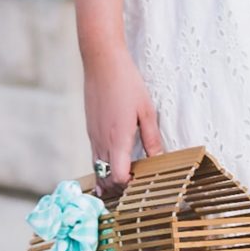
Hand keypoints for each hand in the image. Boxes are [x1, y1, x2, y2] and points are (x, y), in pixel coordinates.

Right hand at [83, 42, 164, 200]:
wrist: (102, 63)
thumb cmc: (126, 84)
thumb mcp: (146, 111)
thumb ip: (152, 139)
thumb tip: (159, 159)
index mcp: (117, 140)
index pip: (117, 177)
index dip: (129, 185)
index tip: (141, 182)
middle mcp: (101, 142)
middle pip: (105, 179)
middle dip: (118, 187)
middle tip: (135, 184)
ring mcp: (93, 136)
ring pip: (97, 168)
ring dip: (109, 176)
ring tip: (126, 177)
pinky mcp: (90, 130)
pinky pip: (95, 155)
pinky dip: (104, 164)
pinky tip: (116, 160)